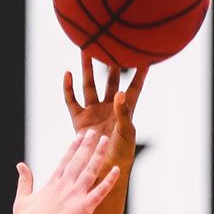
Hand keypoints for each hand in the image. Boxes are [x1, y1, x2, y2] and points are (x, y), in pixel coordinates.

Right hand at [13, 130, 121, 213]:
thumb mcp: (22, 199)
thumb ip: (24, 181)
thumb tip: (20, 165)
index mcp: (52, 183)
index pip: (65, 160)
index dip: (74, 147)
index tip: (80, 136)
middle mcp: (65, 184)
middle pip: (79, 160)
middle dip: (88, 145)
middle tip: (95, 133)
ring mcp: (76, 194)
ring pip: (90, 170)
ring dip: (99, 154)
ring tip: (106, 141)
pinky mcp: (85, 206)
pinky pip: (101, 191)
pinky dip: (109, 180)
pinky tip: (117, 169)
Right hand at [63, 52, 147, 166]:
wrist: (102, 169)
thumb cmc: (121, 153)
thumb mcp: (126, 133)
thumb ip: (123, 113)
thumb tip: (120, 92)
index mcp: (126, 110)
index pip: (135, 87)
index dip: (140, 73)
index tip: (146, 55)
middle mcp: (109, 107)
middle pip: (110, 80)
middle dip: (111, 63)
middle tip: (110, 44)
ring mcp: (93, 112)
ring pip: (90, 85)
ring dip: (87, 69)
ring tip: (86, 50)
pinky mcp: (79, 119)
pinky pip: (72, 100)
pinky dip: (68, 87)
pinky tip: (67, 74)